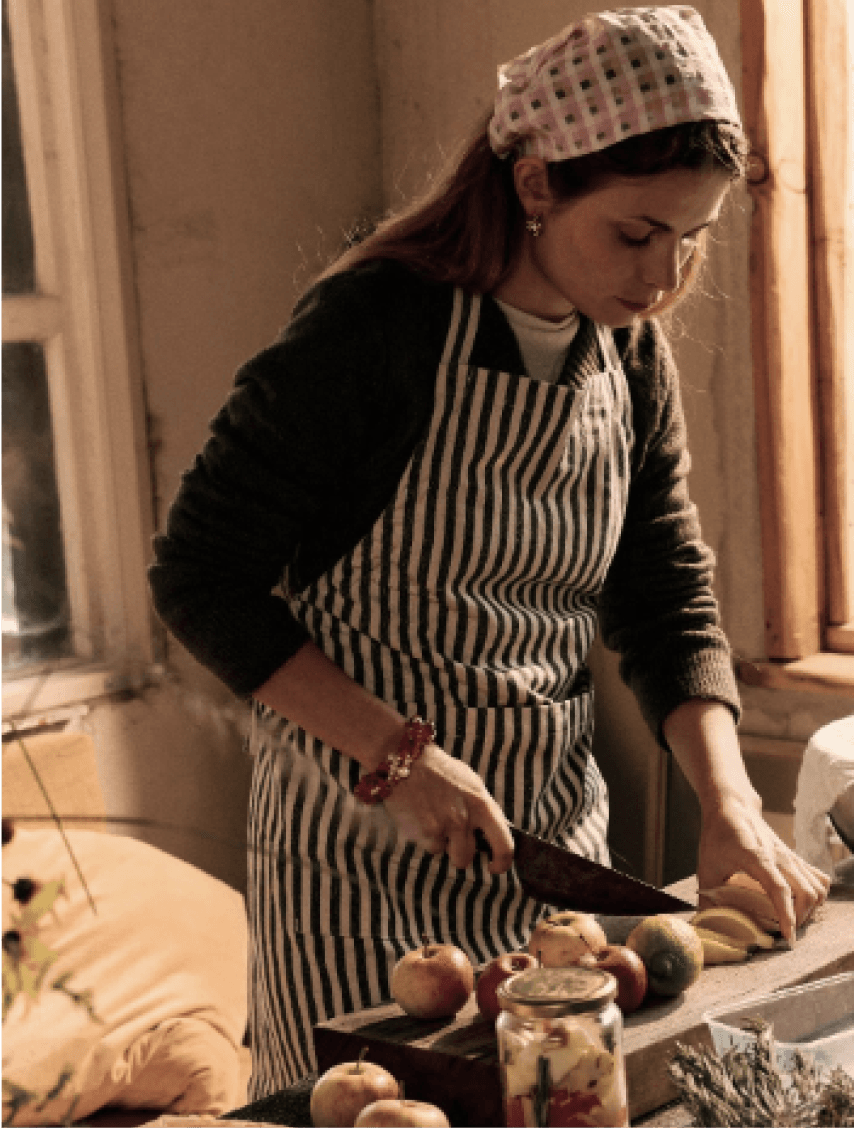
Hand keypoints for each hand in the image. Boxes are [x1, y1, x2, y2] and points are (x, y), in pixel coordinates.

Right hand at [383, 743, 514, 874]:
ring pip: (448, 854)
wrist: (407, 760)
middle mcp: (465, 819)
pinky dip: (426, 838)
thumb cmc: (440, 769)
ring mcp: (443, 827)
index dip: (502, 862)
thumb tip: (492, 831)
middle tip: (451, 834)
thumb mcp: (471, 782)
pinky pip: (430, 848)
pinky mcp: (423, 833)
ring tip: (434, 821)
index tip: (494, 867)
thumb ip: (482, 808)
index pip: (504, 844)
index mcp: (482, 804)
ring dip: (443, 844)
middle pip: (469, 856)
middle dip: (460, 850)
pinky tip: (421, 819)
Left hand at [697, 794, 831, 943]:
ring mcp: (790, 856)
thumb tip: (704, 924)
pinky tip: (800, 902)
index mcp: (757, 859)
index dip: (786, 916)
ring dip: (810, 907)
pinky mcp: (794, 856)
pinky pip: (818, 877)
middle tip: (784, 929)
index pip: (780, 890)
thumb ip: (706, 898)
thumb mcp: (706, 867)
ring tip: (792, 917)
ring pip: (818, 886)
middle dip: (800, 917)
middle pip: (807, 892)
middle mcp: (780, 857)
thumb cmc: (717, 834)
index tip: (788, 938)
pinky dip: (816, 893)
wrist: (731, 806)